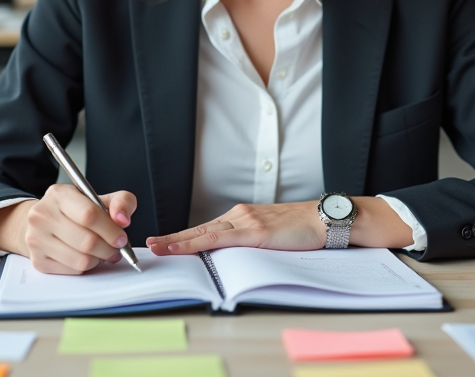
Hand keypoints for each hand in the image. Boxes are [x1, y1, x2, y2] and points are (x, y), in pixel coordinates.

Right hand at [0, 185, 136, 274]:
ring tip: (102, 252)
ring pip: (81, 260)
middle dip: (108, 249)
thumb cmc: (74, 210)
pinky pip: (72, 270)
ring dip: (99, 259)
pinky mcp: (37, 260)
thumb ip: (120, 201)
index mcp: (59, 195)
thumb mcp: (99, 198)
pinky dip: (86, 266)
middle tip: (116, 249)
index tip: (121, 238)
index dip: (110, 230)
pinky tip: (86, 256)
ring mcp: (36, 239)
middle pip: (86, 241)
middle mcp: (43, 215)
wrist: (43, 221)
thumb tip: (123, 219)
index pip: (89, 215)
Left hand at [145, 201, 323, 255]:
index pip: (206, 229)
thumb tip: (232, 259)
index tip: (163, 242)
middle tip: (149, 244)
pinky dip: (197, 243)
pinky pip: (220, 238)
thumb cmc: (303, 230)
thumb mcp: (271, 235)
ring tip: (158, 247)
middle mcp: (240, 216)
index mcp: (243, 217)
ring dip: (178, 241)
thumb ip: (250, 242)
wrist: (326, 219)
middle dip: (172, 238)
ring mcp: (247, 222)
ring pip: (204, 233)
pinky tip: (184, 247)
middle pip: (199, 229)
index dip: (183, 237)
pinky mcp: (256, 231)